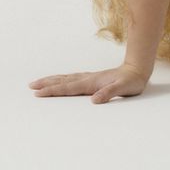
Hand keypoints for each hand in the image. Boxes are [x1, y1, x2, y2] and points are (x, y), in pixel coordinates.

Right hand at [28, 63, 149, 103]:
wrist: (138, 70)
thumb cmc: (131, 81)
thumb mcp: (123, 88)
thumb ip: (109, 93)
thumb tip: (94, 100)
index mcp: (92, 82)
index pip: (68, 87)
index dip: (53, 91)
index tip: (38, 93)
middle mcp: (88, 79)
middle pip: (63, 81)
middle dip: (47, 84)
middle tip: (31, 86)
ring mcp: (89, 78)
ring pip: (66, 78)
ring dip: (52, 80)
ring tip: (38, 82)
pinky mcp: (92, 79)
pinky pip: (72, 79)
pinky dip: (62, 79)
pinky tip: (59, 81)